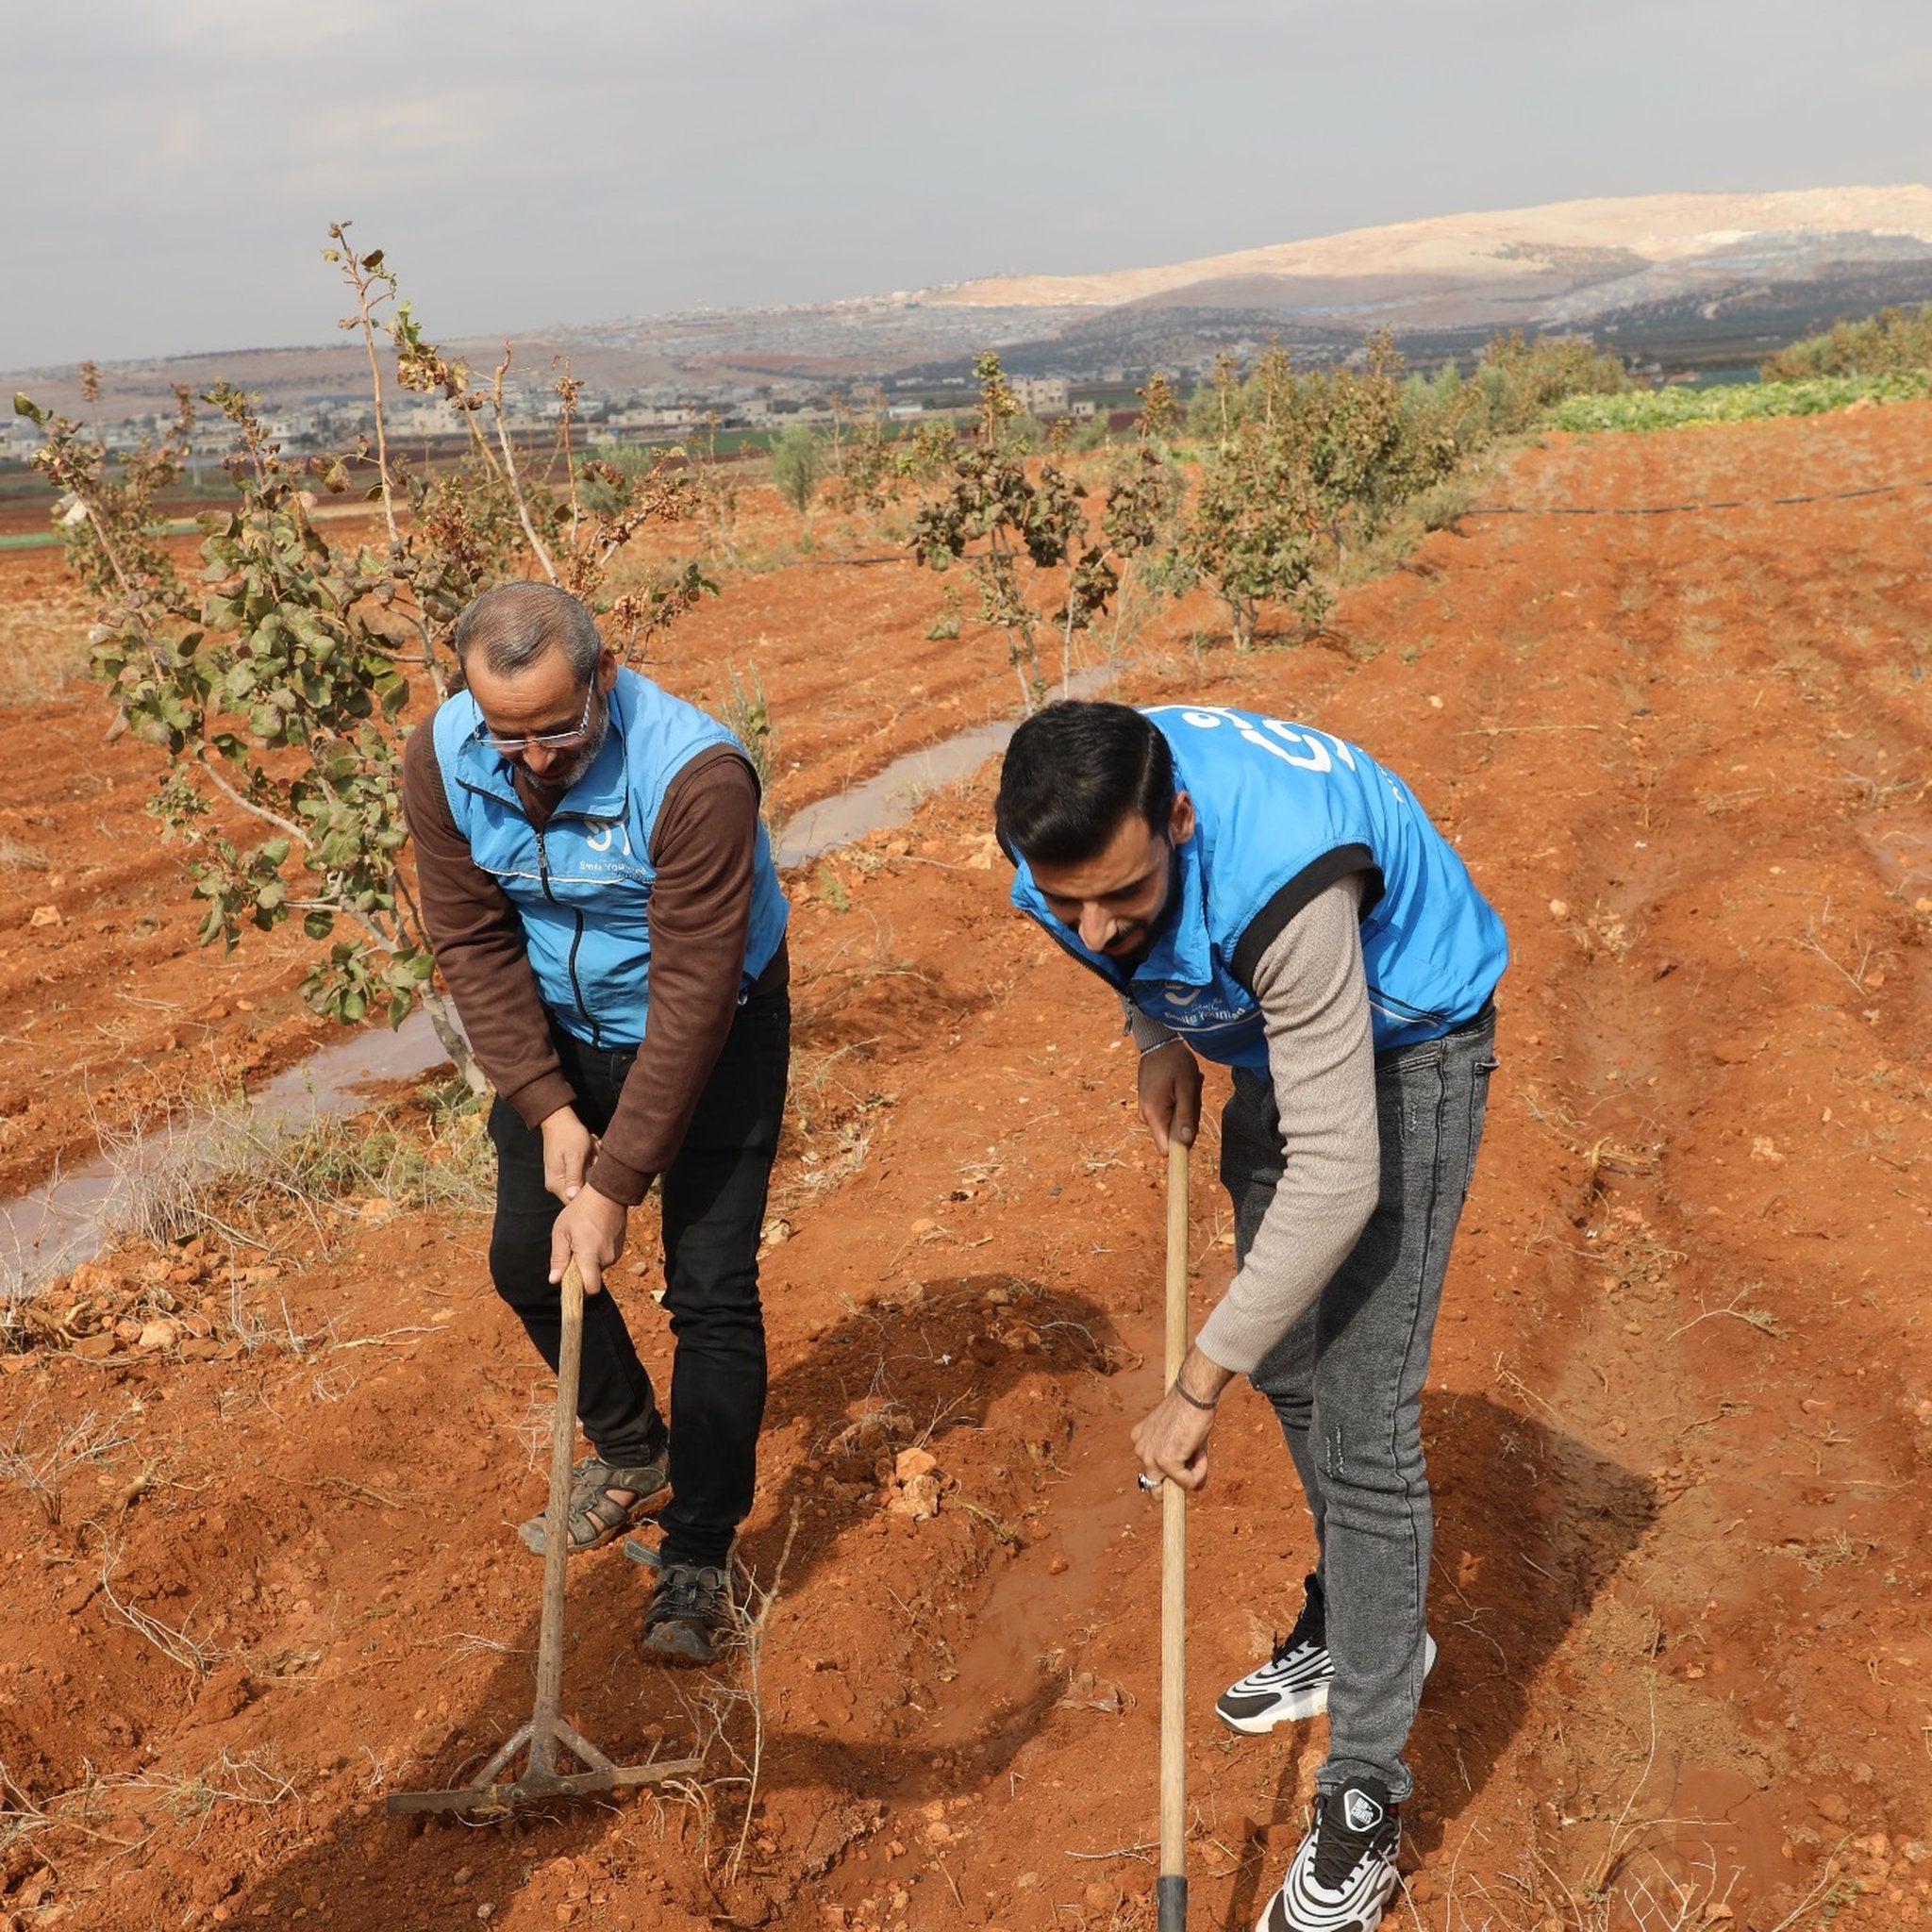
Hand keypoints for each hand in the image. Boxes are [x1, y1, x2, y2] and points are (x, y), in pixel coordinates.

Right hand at [539, 1107, 600, 1203]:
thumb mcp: (575, 1155)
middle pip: (581, 1192)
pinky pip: (583, 1173)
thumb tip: (572, 1197)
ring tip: (592, 1151)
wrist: (559, 1119)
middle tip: (594, 1157)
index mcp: (556, 1183)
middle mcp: (556, 1184)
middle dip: (593, 1177)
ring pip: (585, 1181)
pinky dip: (590, 1163)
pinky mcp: (566, 1171)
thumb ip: (574, 1177)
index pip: (574, 1203)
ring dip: (592, 1167)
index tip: (599, 1181)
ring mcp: (561, 1178)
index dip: (590, 1196)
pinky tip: (591, 1150)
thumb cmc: (568, 1135)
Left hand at [549, 1184, 627, 1296]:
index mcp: (590, 1256)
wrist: (607, 1193)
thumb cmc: (580, 1210)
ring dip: (589, 1260)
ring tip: (582, 1239)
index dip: (581, 1292)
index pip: (591, 1289)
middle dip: (581, 1271)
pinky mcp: (620, 1247)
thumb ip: (559, 1258)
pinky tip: (592, 1236)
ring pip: (598, 1267)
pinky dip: (597, 1253)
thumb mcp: (561, 1231)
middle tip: (572, 1251)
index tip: (570, 1286)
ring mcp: (615, 1253)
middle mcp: (606, 1258)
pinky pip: (605, 1258)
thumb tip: (554, 1280)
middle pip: (592, 1278)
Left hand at [1132, 1387, 1213, 1491]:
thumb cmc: (1190, 1409)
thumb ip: (1176, 1456)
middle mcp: (1140, 1450)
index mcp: (1140, 1440)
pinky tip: (1202, 1453)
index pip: (1150, 1470)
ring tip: (1200, 1453)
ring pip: (1172, 1488)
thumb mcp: (1176, 1435)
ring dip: (1191, 1476)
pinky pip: (1187, 1482)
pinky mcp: (1165, 1461)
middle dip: (1176, 1482)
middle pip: (1156, 1487)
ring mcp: (1150, 1457)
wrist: (1193, 1395)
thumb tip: (1189, 1483)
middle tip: (1193, 1462)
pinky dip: (1199, 1474)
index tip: (1182, 1464)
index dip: (1168, 1474)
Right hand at [1137, 1039, 1201, 1156]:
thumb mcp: (1186, 1088)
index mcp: (1154, 1115)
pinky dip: (1179, 1100)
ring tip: (1186, 1085)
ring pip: (1174, 1121)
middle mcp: (1146, 1116)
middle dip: (1188, 1118)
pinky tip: (1181, 1084)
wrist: (1158, 1041)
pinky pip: (1170, 1110)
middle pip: (1174, 1134)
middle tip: (1191, 1095)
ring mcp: (1147, 1109)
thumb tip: (1187, 1142)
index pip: (1165, 1149)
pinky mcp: (1150, 1102)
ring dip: (1186, 1106)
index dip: (1181, 1148)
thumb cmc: (1174, 1062)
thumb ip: (1186, 1116)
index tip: (1192, 1132)